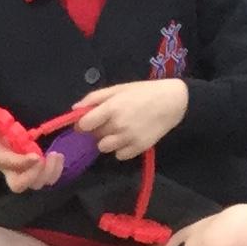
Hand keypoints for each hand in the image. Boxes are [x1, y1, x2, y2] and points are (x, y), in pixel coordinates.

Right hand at [0, 102, 63, 190]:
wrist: (2, 140)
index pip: (5, 164)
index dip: (20, 162)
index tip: (36, 156)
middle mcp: (10, 170)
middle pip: (18, 185)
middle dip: (32, 175)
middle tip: (42, 160)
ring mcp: (24, 174)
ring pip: (36, 184)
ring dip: (48, 172)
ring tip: (54, 155)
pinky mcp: (36, 173)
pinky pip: (48, 180)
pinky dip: (56, 171)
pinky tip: (57, 156)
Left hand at [73, 78, 187, 159]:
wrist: (172, 102)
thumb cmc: (143, 92)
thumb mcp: (118, 89)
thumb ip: (94, 98)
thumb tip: (74, 109)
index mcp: (111, 108)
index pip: (83, 125)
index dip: (82, 124)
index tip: (87, 122)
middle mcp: (118, 125)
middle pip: (94, 136)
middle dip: (97, 131)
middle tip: (109, 122)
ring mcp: (129, 138)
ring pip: (104, 148)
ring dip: (107, 141)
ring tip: (118, 131)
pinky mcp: (139, 148)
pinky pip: (119, 156)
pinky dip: (121, 149)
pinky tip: (128, 138)